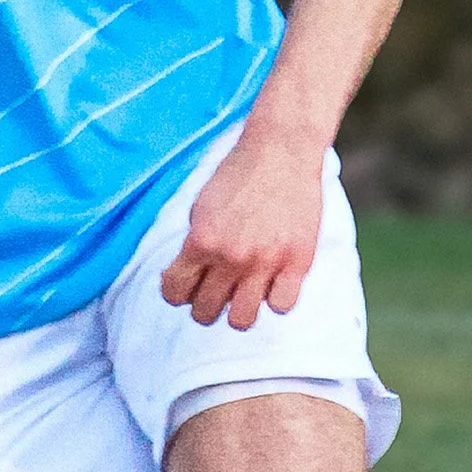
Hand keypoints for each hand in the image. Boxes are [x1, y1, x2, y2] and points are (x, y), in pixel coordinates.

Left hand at [161, 115, 325, 327]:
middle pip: (205, 313)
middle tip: (213, 290)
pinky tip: (272, 282)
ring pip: (242, 320)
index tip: (184, 285)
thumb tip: (188, 277)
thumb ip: (194, 245)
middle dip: (204, 304)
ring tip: (242, 293)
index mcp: (201, 241)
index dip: (176, 292)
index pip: (174, 293)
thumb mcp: (200, 206)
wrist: (281, 150)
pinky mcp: (298, 262)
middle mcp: (231, 257)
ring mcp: (266, 262)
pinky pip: (281, 306)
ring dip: (237, 310)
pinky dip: (275, 299)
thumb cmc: (237, 175)